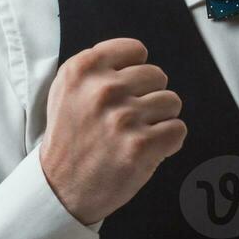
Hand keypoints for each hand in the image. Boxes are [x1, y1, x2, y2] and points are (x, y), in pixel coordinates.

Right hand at [39, 37, 187, 225]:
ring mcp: (123, 117)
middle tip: (126, 119)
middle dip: (148, 97)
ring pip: (171, 102)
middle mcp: (102, 89)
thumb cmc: (70, 138)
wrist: (60, 188)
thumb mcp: (67, 89)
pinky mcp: (141, 145)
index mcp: (82, 69)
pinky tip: (145, 149)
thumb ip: (98, 66)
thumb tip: (137, 57)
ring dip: (158, 120)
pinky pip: (178, 129)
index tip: (123, 90)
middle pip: (157, 76)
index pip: (136, 50)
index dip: (134, 71)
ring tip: (134, 135)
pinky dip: (167, 142)